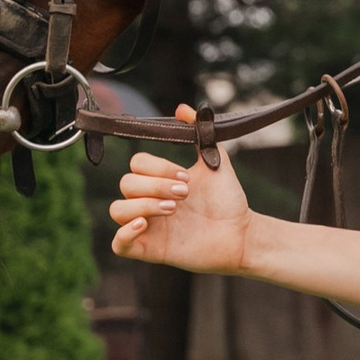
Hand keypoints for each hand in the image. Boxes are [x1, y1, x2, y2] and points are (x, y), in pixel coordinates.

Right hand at [108, 111, 251, 271]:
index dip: (157, 167)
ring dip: (143, 205)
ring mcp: (147, 227)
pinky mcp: (149, 251)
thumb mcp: (215, 162)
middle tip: (185, 193)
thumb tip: (183, 109)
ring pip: (117, 210)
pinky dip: (125, 233)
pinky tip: (145, 224)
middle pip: (126, 184)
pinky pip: (118, 244)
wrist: (242, 233)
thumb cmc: (228, 201)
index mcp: (160, 181)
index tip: (186, 176)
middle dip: (155, 185)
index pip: (137, 164)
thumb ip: (200, 133)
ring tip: (174, 209)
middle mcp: (149, 202)